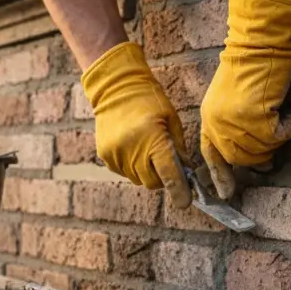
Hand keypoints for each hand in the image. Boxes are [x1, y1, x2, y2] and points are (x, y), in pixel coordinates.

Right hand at [81, 42, 192, 207]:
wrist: (116, 87)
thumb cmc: (149, 100)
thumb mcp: (172, 120)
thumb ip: (179, 148)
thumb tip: (185, 171)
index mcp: (154, 140)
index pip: (169, 176)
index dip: (179, 192)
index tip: (185, 202)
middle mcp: (133, 151)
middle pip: (153, 182)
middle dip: (162, 177)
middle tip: (164, 160)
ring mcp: (117, 155)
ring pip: (138, 179)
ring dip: (146, 171)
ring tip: (146, 148)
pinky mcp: (105, 155)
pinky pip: (123, 172)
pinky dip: (131, 166)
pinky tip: (132, 146)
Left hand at [200, 0, 290, 198]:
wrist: (258, 43)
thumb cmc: (250, 65)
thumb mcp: (229, 98)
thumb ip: (231, 123)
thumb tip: (250, 154)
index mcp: (208, 118)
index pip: (211, 155)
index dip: (219, 176)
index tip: (226, 194)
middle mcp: (217, 123)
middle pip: (240, 159)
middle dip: (261, 155)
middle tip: (276, 138)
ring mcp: (235, 122)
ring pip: (261, 150)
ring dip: (277, 138)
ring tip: (284, 117)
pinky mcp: (255, 117)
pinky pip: (278, 137)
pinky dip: (289, 127)